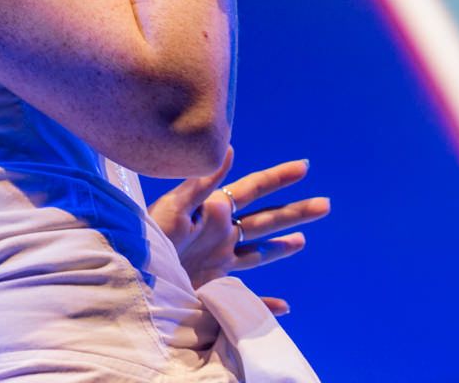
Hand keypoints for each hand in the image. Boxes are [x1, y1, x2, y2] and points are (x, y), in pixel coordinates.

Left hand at [146, 144, 330, 315]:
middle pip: (265, 220)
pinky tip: (284, 308)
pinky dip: (267, 304)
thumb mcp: (175, 208)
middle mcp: (220, 235)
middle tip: (326, 204)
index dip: (278, 178)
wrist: (132, 282)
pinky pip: (246, 299)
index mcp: (214, 212)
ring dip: (281, 247)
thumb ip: (202, 183)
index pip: (253, 189)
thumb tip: (229, 149)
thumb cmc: (148, 241)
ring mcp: (218, 263)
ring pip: (260, 253)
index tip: (304, 167)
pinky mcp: (213, 290)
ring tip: (302, 240)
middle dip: (295, 212)